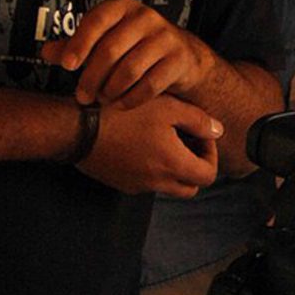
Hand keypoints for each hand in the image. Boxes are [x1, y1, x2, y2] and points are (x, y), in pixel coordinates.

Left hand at [42, 0, 216, 109]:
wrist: (184, 56)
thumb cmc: (139, 46)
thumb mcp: (107, 39)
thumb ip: (77, 45)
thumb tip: (47, 52)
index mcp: (123, 7)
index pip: (96, 21)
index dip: (80, 44)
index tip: (68, 65)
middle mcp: (145, 18)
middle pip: (110, 50)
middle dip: (92, 77)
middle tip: (82, 95)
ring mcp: (165, 38)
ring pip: (129, 70)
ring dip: (111, 91)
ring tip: (103, 99)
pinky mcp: (178, 60)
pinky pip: (150, 85)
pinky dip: (131, 99)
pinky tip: (121, 103)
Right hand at [78, 94, 221, 195]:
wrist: (76, 128)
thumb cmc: (122, 113)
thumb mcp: (167, 107)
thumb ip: (198, 121)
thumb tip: (217, 131)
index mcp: (173, 165)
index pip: (208, 175)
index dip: (211, 155)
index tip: (199, 135)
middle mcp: (157, 183)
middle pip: (190, 186)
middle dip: (194, 166)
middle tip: (186, 140)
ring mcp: (137, 186)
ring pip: (168, 186)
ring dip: (173, 168)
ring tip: (163, 139)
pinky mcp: (120, 184)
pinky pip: (146, 183)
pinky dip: (152, 169)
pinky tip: (141, 143)